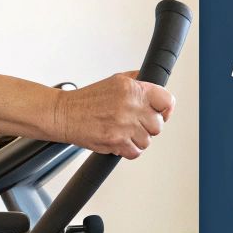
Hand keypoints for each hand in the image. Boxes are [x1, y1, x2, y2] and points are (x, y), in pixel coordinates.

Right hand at [53, 72, 173, 158]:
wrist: (65, 114)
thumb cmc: (88, 100)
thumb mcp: (116, 80)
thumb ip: (138, 81)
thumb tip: (158, 87)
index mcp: (133, 89)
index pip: (167, 101)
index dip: (165, 109)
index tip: (162, 113)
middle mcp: (130, 106)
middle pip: (159, 125)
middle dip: (148, 126)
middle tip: (135, 122)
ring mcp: (124, 125)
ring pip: (147, 140)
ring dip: (137, 139)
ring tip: (124, 131)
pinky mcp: (116, 142)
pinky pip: (135, 152)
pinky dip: (128, 149)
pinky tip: (120, 140)